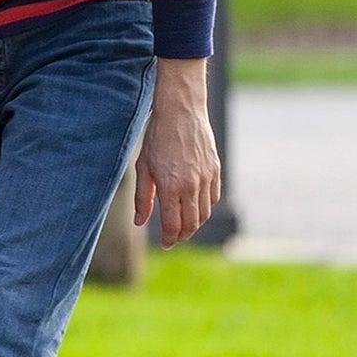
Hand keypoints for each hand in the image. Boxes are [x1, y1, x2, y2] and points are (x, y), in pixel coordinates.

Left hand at [134, 58, 220, 247]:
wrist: (181, 113)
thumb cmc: (157, 139)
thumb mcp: (143, 168)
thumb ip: (143, 198)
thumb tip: (140, 222)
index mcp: (171, 187)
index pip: (173, 225)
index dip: (169, 238)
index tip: (165, 244)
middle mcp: (192, 185)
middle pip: (192, 223)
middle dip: (182, 235)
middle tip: (173, 239)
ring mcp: (207, 178)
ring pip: (205, 213)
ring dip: (195, 224)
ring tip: (183, 226)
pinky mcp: (216, 170)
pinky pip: (214, 198)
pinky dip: (206, 208)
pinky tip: (195, 208)